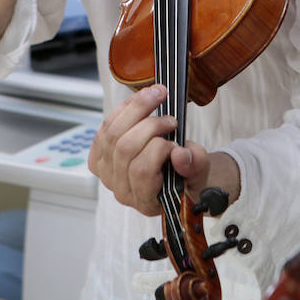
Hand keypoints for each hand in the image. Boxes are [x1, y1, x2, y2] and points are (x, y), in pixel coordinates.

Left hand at [88, 84, 239, 215]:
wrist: (176, 176)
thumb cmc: (185, 176)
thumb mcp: (200, 172)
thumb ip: (195, 164)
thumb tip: (179, 153)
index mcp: (146, 200)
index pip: (142, 171)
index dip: (159, 149)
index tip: (177, 142)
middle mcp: (122, 189)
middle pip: (124, 148)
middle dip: (150, 125)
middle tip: (170, 120)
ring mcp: (107, 173)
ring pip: (112, 134)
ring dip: (136, 110)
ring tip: (157, 99)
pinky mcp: (99, 156)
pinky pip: (105, 127)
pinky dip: (123, 109)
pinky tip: (140, 100)